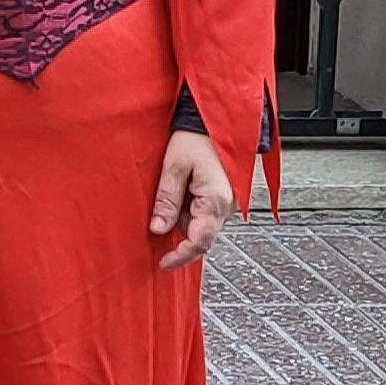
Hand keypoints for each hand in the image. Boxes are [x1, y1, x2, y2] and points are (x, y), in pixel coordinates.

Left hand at [150, 128, 232, 269]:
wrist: (213, 120)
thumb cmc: (196, 138)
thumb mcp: (174, 167)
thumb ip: (167, 200)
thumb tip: (158, 228)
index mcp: (216, 201)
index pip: (200, 242)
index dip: (180, 256)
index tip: (163, 263)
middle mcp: (227, 206)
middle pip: (202, 237)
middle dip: (180, 240)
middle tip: (158, 236)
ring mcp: (227, 203)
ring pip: (203, 227)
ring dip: (184, 225)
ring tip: (169, 202)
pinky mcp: (223, 198)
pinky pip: (205, 215)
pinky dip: (190, 215)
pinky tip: (179, 200)